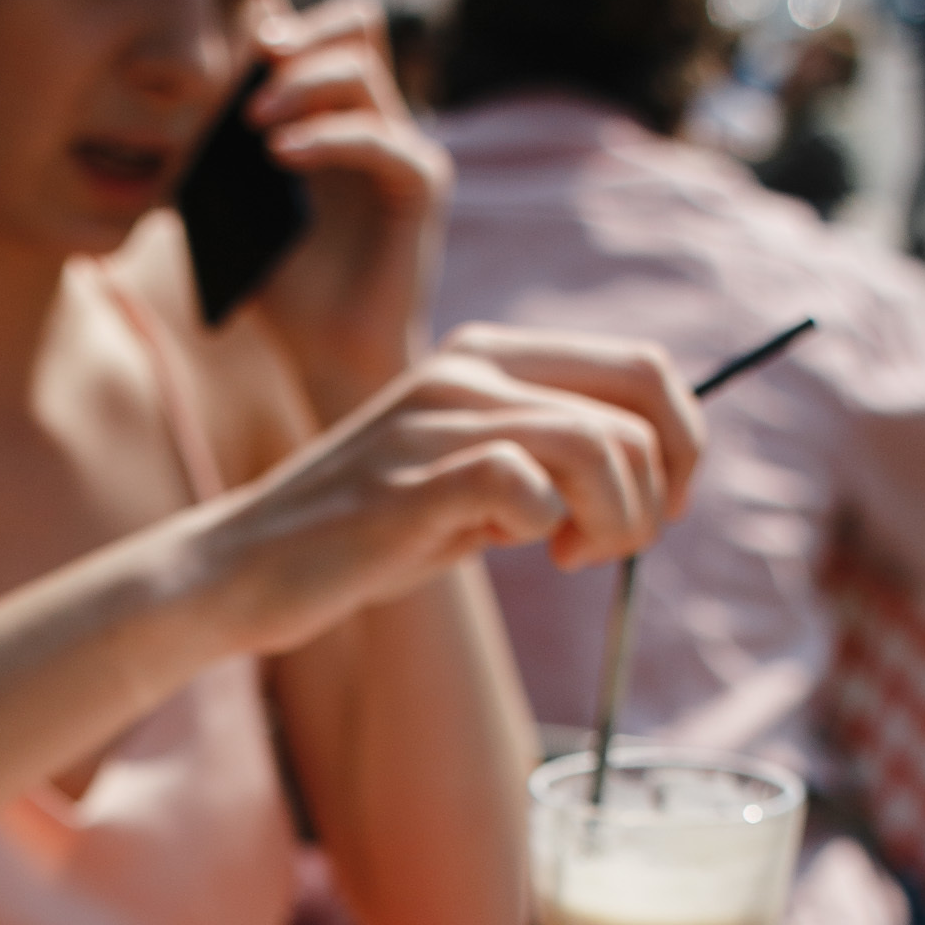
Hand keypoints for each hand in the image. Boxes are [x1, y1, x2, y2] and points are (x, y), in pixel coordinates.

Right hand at [219, 344, 676, 658]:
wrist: (245, 567)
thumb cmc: (363, 535)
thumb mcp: (468, 479)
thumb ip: (543, 458)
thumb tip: (648, 474)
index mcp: (487, 356)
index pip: (640, 367)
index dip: (680, 444)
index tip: (652, 508)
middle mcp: (468, 369)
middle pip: (639, 400)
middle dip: (658, 488)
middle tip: (611, 545)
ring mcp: (439, 419)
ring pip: (599, 444)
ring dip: (618, 517)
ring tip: (577, 557)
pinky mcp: (415, 481)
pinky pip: (530, 486)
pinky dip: (550, 527)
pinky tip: (526, 552)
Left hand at [242, 0, 447, 416]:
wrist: (326, 356)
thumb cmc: (282, 290)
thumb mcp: (232, 209)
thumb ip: (216, 154)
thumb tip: (178, 102)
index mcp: (333, 116)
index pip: (323, 33)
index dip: (284, 22)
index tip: (235, 42)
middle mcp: (375, 120)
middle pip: (357, 25)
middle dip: (302, 32)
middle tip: (254, 56)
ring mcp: (402, 147)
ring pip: (363, 67)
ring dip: (301, 82)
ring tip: (254, 123)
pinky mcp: (420, 184)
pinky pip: (381, 139)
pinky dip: (328, 138)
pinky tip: (280, 156)